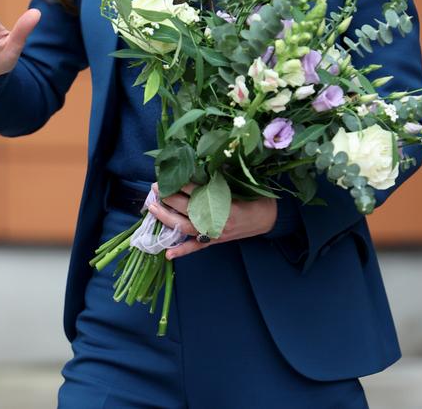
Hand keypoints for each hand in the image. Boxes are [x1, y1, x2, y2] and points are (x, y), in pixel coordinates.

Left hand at [148, 182, 276, 259]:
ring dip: (167, 218)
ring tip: (152, 208)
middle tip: (155, 186)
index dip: (181, 183)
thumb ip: (219, 178)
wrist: (269, 218)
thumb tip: (198, 166)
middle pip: (186, 208)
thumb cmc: (255, 197)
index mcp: (223, 202)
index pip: (196, 191)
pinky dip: (182, 251)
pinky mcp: (215, 240)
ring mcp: (214, 232)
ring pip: (185, 227)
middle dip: (169, 197)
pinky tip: (168, 254)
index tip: (169, 174)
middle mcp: (216, 218)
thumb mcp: (239, 183)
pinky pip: (197, 247)